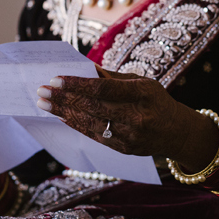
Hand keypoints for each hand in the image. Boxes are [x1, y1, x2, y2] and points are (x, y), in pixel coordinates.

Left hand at [36, 67, 210, 161]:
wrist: (177, 133)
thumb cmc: (155, 101)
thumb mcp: (141, 82)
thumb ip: (112, 78)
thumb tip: (83, 69)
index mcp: (141, 93)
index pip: (102, 89)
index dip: (76, 85)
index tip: (55, 79)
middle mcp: (136, 116)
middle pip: (91, 106)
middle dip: (63, 98)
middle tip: (41, 91)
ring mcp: (129, 135)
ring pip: (89, 122)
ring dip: (63, 112)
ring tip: (44, 104)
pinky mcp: (123, 149)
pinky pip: (94, 135)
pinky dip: (75, 125)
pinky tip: (61, 117)